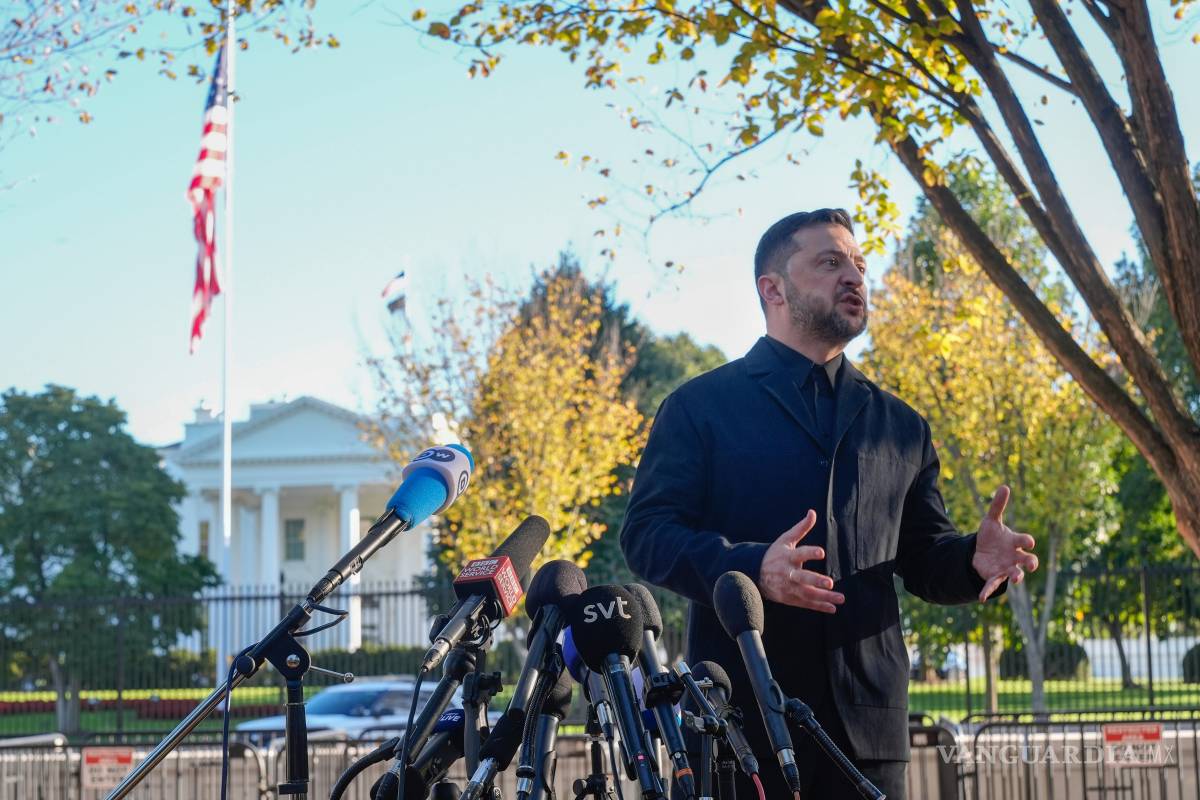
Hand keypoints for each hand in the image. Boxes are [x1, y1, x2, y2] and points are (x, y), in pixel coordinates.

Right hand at [758, 510, 845, 613]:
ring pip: (807, 594)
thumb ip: (801, 528)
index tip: (821, 552)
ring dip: (824, 597)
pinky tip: (832, 608)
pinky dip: (819, 606)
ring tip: (840, 599)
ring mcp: (788, 587)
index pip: (800, 554)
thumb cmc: (775, 554)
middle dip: (815, 581)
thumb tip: (812, 512)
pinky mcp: (789, 598)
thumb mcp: (785, 539)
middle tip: (830, 583)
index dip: (810, 553)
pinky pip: (805, 604)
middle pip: (802, 578)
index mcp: (787, 557)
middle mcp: (788, 573)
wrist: (755, 573)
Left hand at [972, 485, 1038, 601]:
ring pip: (1015, 574)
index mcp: (1015, 542)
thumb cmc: (992, 536)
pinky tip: (981, 598)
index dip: (1027, 541)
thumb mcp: (991, 520)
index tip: (1029, 542)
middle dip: (1031, 562)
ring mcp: (1006, 568)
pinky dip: (987, 591)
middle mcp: (1014, 557)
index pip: (1024, 541)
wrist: (982, 551)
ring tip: (1016, 579)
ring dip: (1016, 577)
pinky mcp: (994, 577)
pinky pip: (992, 585)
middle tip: (1032, 564)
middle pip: (1027, 560)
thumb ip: (997, 506)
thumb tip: (1004, 486)